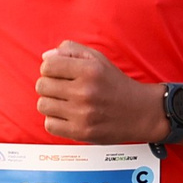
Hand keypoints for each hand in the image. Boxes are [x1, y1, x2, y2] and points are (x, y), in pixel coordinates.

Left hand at [36, 41, 167, 143]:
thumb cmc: (116, 85)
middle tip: (62, 88)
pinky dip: (55, 121)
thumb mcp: (98, 59)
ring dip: (51, 103)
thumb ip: (71, 50)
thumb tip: (46, 56)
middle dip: (49, 85)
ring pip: (43, 105)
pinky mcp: (82, 132)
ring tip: (64, 102)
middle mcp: (85, 91)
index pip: (47, 66)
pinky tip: (67, 116)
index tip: (57, 73)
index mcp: (89, 70)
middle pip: (42, 85)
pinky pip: (49, 125)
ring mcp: (83, 113)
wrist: (140, 113)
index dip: (49, 68)